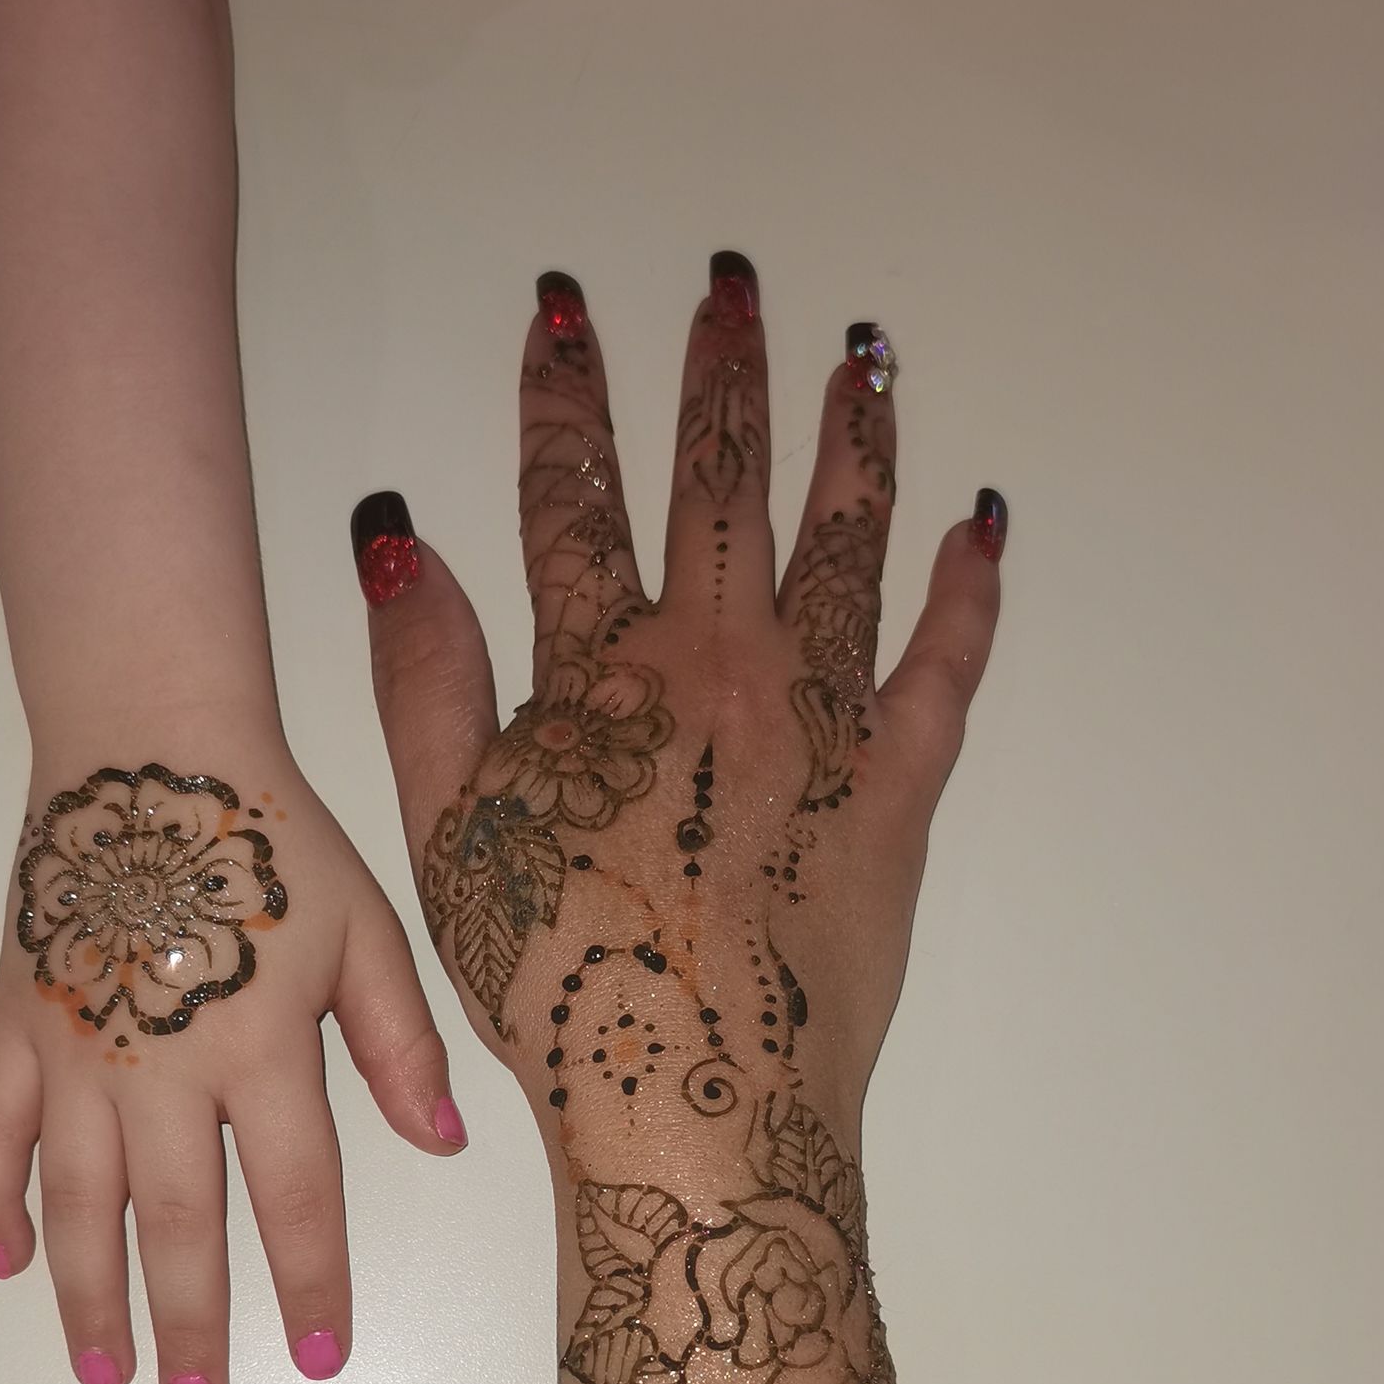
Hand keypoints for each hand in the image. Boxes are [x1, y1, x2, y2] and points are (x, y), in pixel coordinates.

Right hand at [0, 736, 464, 1383]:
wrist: (149, 748)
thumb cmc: (270, 839)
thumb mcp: (367, 931)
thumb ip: (400, 1044)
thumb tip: (440, 1143)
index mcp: (259, 1047)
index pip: (295, 1198)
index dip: (311, 1285)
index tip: (320, 1357)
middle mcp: (160, 1067)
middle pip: (177, 1225)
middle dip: (190, 1326)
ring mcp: (75, 1051)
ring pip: (75, 1202)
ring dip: (87, 1295)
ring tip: (103, 1371)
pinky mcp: (16, 1023)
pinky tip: (3, 1261)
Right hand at [359, 255, 1003, 1167]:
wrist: (694, 1102)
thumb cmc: (556, 983)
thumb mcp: (443, 831)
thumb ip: (424, 676)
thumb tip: (400, 533)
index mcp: (597, 672)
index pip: (570, 498)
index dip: (561, 396)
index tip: (565, 308)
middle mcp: (716, 664)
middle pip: (720, 483)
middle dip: (722, 372)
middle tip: (734, 282)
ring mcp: (820, 718)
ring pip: (843, 541)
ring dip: (851, 437)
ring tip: (862, 352)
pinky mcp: (898, 787)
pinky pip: (945, 666)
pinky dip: (967, 591)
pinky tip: (983, 524)